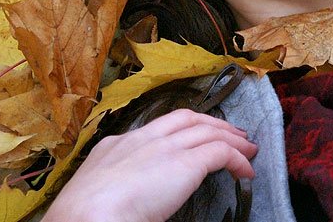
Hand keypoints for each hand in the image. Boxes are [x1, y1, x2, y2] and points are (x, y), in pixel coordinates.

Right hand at [42, 108, 257, 221]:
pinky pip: (222, 153)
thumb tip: (136, 200)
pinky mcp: (187, 162)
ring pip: (207, 131)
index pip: (154, 128)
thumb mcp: (96, 193)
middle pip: (186, 119)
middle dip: (211, 124)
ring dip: (231, 138)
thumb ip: (118, 185)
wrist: (87, 219)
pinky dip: (238, 159)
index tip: (193, 137)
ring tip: (247, 149)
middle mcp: (141, 140)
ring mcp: (164, 148)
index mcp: (114, 148)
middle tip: (231, 134)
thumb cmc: (84, 218)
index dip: (180, 130)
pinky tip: (246, 171)